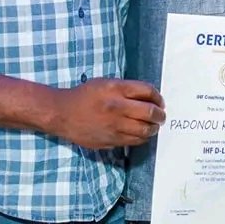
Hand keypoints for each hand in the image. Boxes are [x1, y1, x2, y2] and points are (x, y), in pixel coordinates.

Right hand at [51, 78, 165, 148]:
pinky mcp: (111, 140)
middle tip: (161, 116)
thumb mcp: (105, 83)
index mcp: (116, 89)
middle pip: (149, 112)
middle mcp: (117, 107)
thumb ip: (126, 89)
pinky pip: (134, 141)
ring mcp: (114, 125)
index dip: (158, 97)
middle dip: (160, 115)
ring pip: (144, 130)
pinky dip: (142, 137)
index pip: (147, 91)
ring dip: (153, 128)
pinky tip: (142, 134)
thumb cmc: (85, 95)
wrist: (63, 114)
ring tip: (153, 126)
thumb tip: (148, 98)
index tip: (160, 101)